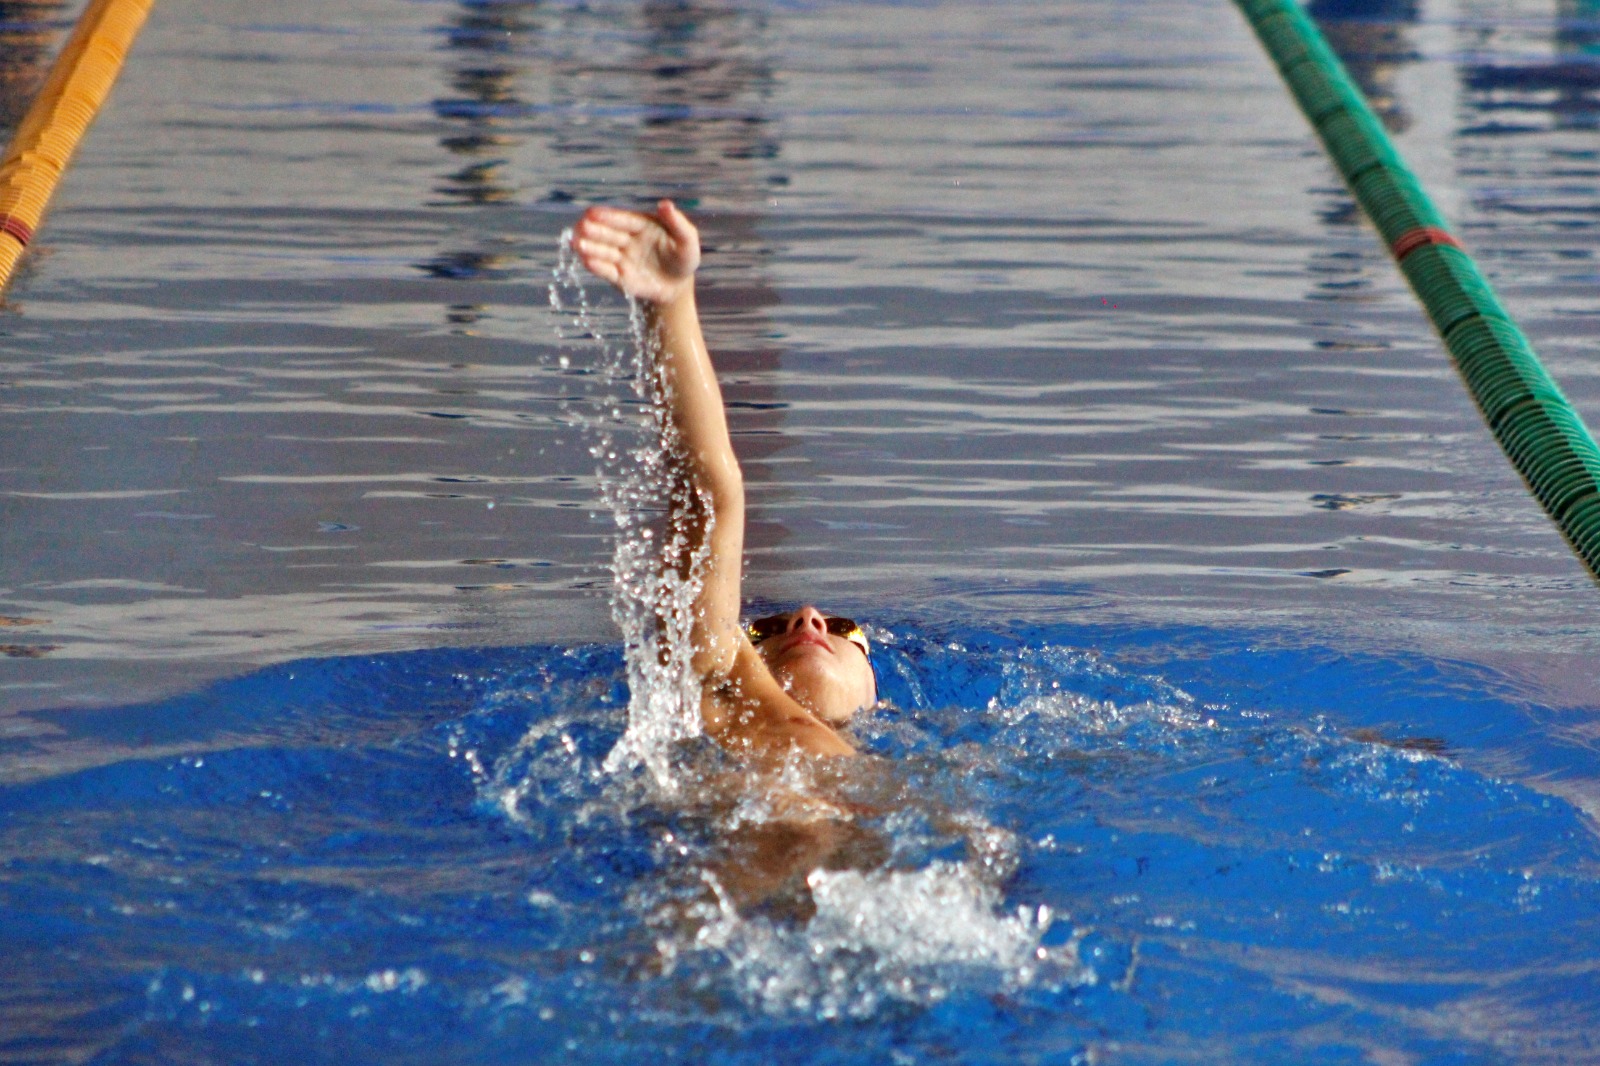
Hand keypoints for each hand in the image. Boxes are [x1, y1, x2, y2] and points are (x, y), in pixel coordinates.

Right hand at [571, 199, 700, 303]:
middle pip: (608, 234)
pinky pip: (606, 271)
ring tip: (576, 244)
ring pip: (603, 251)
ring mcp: (621, 258)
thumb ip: (677, 223)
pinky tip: (585, 260)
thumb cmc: (684, 259)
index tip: (592, 212)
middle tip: (580, 227)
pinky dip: (596, 266)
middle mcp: (627, 239)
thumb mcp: (687, 240)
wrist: (678, 287)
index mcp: (641, 225)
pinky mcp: (619, 277)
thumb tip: (664, 204)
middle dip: (594, 231)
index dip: (608, 216)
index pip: (622, 220)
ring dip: (589, 247)